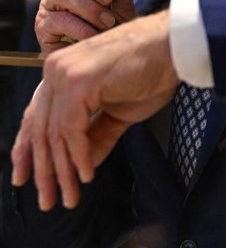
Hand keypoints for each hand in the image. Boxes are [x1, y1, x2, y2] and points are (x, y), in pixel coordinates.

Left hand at [12, 11, 177, 210]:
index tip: (30, 180)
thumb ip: (96, 136)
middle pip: (41, 129)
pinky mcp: (79, 82)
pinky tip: (86, 175)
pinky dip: (78, 156)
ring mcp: (64, 73)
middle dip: (45, 170)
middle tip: (49, 201)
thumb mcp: (119, 111)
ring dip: (62, 170)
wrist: (174, 47)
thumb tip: (81, 166)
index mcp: (61, 72)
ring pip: (54, 133)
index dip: (29, 152)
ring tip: (70, 197)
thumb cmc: (151, 71)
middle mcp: (55, 69)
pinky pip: (71, 129)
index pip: (36, 118)